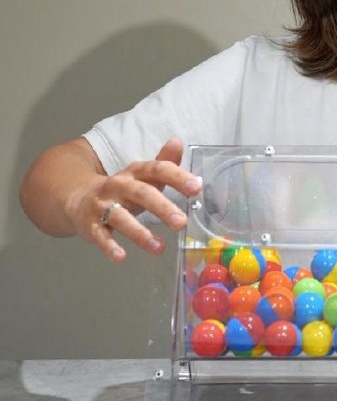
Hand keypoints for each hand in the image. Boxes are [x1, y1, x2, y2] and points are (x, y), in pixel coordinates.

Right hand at [66, 139, 200, 262]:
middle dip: (162, 207)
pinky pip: (100, 236)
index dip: (177, 177)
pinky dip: (109, 247)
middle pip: (141, 193)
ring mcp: (103, 206)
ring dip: (140, 233)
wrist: (75, 195)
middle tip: (181, 222)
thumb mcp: (143, 175)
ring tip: (159, 247)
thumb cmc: (122, 188)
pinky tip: (121, 257)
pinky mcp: (90, 225)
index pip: (158, 170)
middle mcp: (119, 185)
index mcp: (136, 172)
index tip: (196, 188)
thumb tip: (178, 142)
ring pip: (121, 218)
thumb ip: (163, 163)